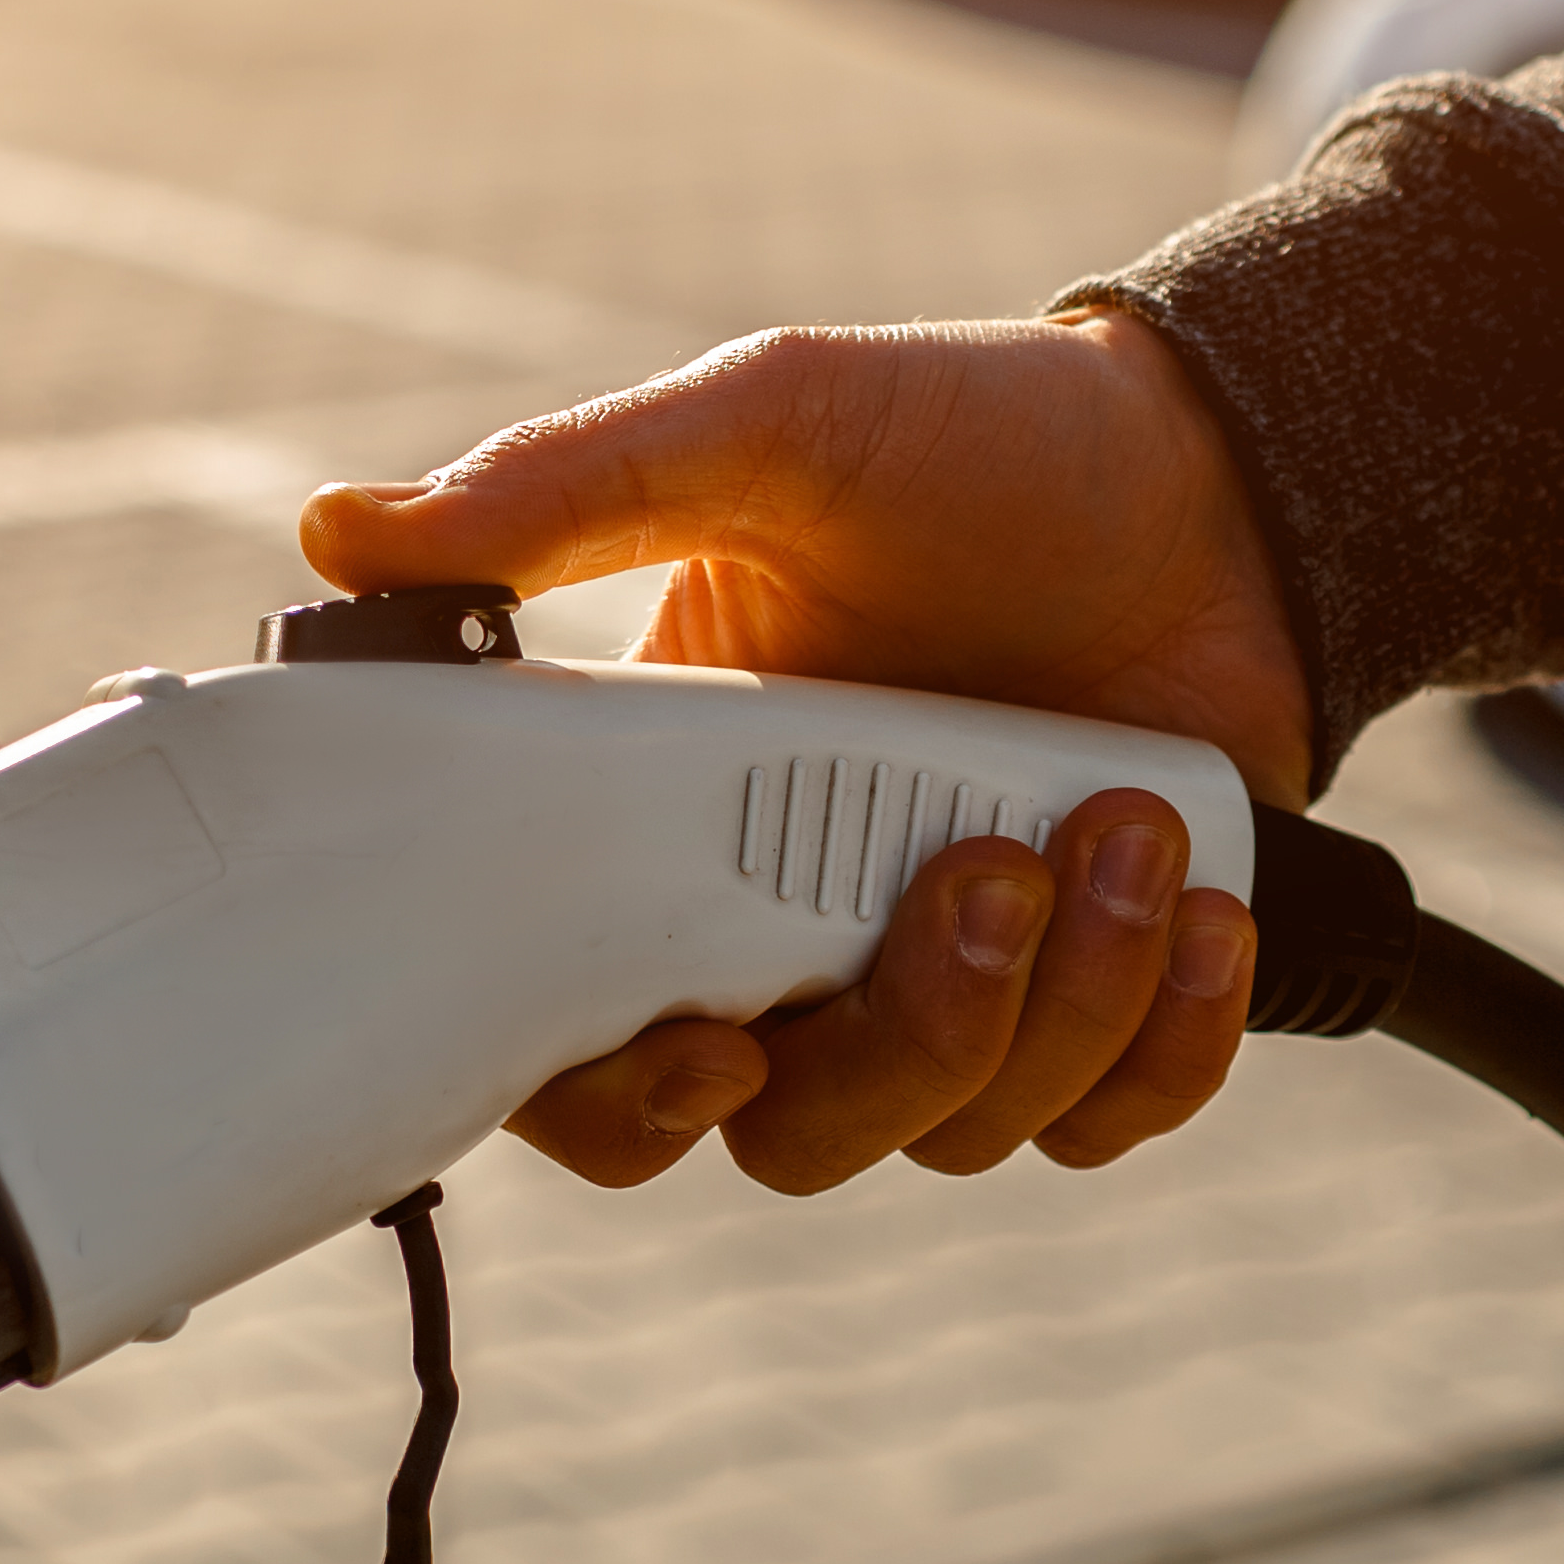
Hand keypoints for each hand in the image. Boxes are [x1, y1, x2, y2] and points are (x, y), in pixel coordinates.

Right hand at [299, 313, 1308, 1190]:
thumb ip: (567, 490)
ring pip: (955, 1130)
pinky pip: (1110, 1114)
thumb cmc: (973, 443)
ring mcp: (954, 981)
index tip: (713, 1042)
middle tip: (990, 875)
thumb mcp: (762, 430)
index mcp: (673, 830)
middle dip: (902, 1040)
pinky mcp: (1104, 1003)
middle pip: (789, 1133)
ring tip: (1126, 823)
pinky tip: (1194, 903)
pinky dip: (1162, 1041)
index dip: (623, 1098)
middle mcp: (800, 938)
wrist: (1218, 469)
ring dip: (1059, 1003)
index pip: (585, 1045)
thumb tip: (345, 534)